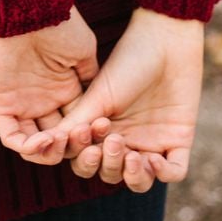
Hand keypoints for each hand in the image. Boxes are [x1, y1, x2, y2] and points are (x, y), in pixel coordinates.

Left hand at [0, 5, 98, 157]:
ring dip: (50, 152)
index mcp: (64, 88)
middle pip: (58, 139)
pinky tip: (45, 141)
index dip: (89, 135)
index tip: (102, 135)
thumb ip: (90, 77)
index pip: (77, 124)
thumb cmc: (60, 24)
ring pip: (34, 144)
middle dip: (71, 147)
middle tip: (83, 141)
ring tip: (62, 142)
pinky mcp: (1, 103)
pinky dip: (27, 147)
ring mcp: (21, 102)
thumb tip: (101, 102)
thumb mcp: (84, 52)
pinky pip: (11, 136)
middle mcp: (43, 99)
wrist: (31, 7)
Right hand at [15, 7, 203, 191]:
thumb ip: (74, 123)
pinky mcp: (179, 140)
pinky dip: (162, 173)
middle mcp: (126, 139)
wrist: (165, 40)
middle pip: (110, 173)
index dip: (83, 159)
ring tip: (132, 155)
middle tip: (112, 140)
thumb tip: (42, 145)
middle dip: (107, 165)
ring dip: (132, 176)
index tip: (84, 138)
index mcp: (102, 129)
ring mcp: (153, 141)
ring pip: (140, 181)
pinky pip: (173, 171)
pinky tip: (152, 158)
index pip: (86, 160)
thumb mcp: (98, 95)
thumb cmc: (127, 61)